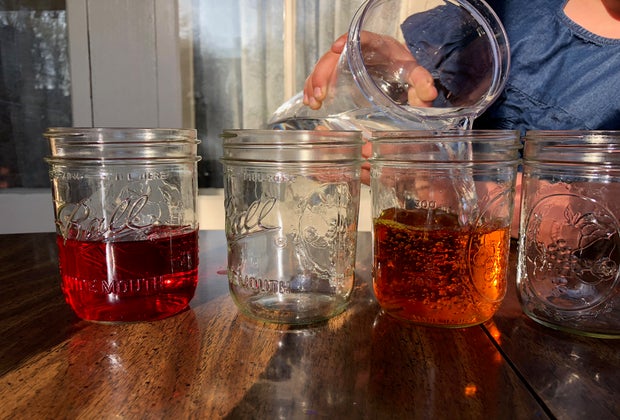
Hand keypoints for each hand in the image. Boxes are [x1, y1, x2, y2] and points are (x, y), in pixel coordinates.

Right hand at [303, 32, 437, 109]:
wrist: (400, 73)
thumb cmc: (405, 70)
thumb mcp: (415, 75)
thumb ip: (422, 83)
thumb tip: (428, 94)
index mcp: (378, 46)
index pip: (361, 38)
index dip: (347, 40)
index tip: (336, 47)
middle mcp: (358, 52)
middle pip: (335, 56)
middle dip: (323, 73)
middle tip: (320, 94)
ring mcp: (346, 63)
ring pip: (325, 67)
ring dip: (315, 83)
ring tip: (314, 102)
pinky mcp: (340, 75)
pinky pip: (323, 78)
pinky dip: (314, 89)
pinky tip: (311, 103)